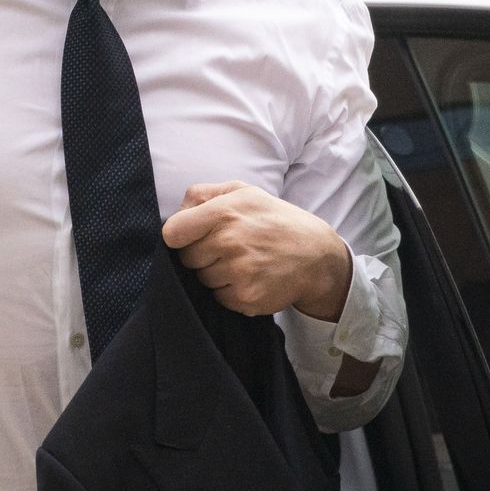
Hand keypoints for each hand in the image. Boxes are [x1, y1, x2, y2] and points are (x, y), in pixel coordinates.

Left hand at [161, 181, 349, 319]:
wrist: (317, 256)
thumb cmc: (274, 220)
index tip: (190, 237)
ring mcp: (238, 272)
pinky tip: (250, 278)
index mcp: (224, 212)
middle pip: (186, 258)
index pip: (172, 232)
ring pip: (202, 279)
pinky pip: (219, 298)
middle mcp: (229, 241)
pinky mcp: (246, 297)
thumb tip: (176, 213)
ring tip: (243, 262)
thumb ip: (203, 195)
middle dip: (201, 255)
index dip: (178, 236)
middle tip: (227, 248)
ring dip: (216, 274)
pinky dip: (230, 292)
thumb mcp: (244, 192)